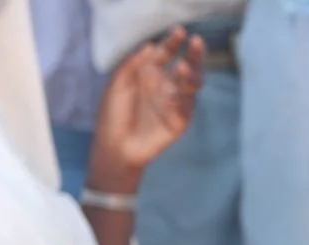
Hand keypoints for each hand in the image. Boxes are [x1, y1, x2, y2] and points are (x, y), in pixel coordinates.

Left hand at [89, 28, 204, 182]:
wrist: (114, 148)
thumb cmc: (112, 116)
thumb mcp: (117, 86)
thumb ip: (132, 65)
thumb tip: (150, 46)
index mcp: (151, 74)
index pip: (166, 53)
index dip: (173, 42)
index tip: (179, 32)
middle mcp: (166, 85)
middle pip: (187, 65)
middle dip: (194, 54)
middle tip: (196, 42)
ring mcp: (175, 103)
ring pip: (193, 84)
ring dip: (192, 74)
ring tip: (183, 68)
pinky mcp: (179, 121)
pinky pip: (187, 107)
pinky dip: (182, 100)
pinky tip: (171, 97)